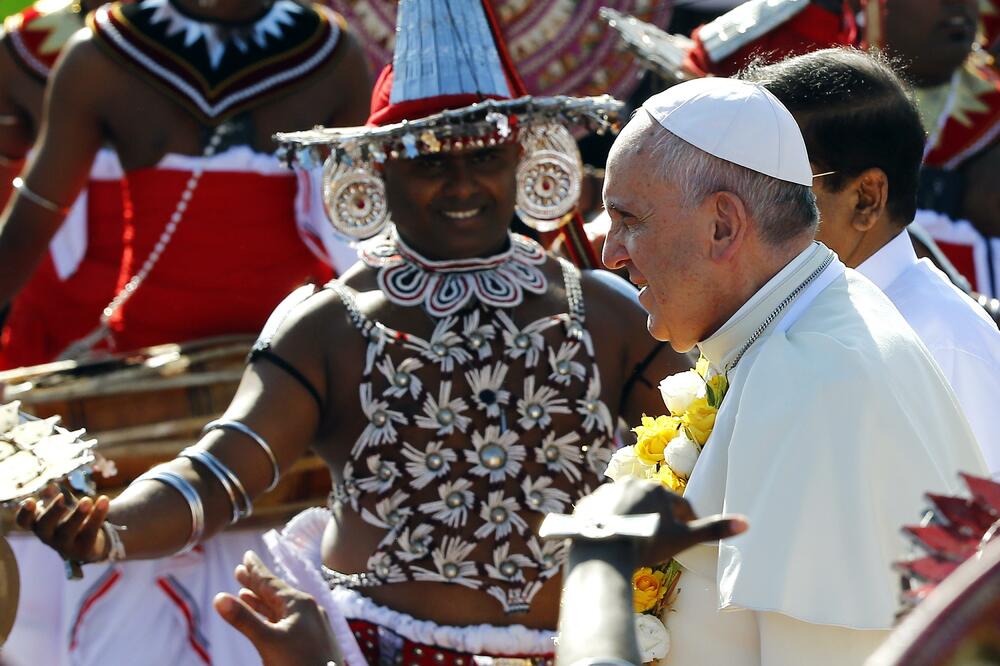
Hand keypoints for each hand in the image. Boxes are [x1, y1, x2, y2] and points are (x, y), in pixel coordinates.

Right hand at [15, 484, 109, 562]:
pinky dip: (98, 514)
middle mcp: (48, 536)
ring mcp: (65, 545)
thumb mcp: (61, 511)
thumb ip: (57, 499)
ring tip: (87, 499)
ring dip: (77, 514)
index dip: (25, 513)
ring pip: (68, 531)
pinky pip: (91, 531)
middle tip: (62, 496)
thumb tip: (51, 487)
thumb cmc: (69, 523)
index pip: (24, 522)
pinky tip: (104, 500)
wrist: (90, 546)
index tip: (30, 501)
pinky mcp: (83, 549)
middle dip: (53, 511)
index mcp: (39, 525)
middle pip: (45, 526)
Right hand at [214, 550, 341, 665]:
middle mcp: (307, 609)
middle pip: (275, 592)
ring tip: (245, 590)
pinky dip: (272, 616)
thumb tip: (218, 597)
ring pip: (280, 607)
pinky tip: (264, 615)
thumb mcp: (268, 641)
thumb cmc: (299, 664)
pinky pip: (286, 621)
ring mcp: (310, 624)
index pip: (271, 582)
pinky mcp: (310, 639)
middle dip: (256, 582)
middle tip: (241, 568)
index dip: (256, 569)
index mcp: (300, 603)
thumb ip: (244, 619)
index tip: (247, 555)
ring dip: (262, 599)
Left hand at [573, 477, 747, 563]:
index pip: (679, 505)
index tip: (686, 534)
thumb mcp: (682, 539)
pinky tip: (611, 537)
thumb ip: (713, 530)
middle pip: (651, 502)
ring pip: (626, 505)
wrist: (603, 551)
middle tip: (659, 539)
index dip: (686, 520)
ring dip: (632, 518)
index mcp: (658, 490)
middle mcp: (632, 483)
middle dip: (658, 518)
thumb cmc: (646, 544)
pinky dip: (609, 522)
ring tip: (634, 540)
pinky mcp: (587, 503)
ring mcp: (607, 491)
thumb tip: (747, 523)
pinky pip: (603, 512)